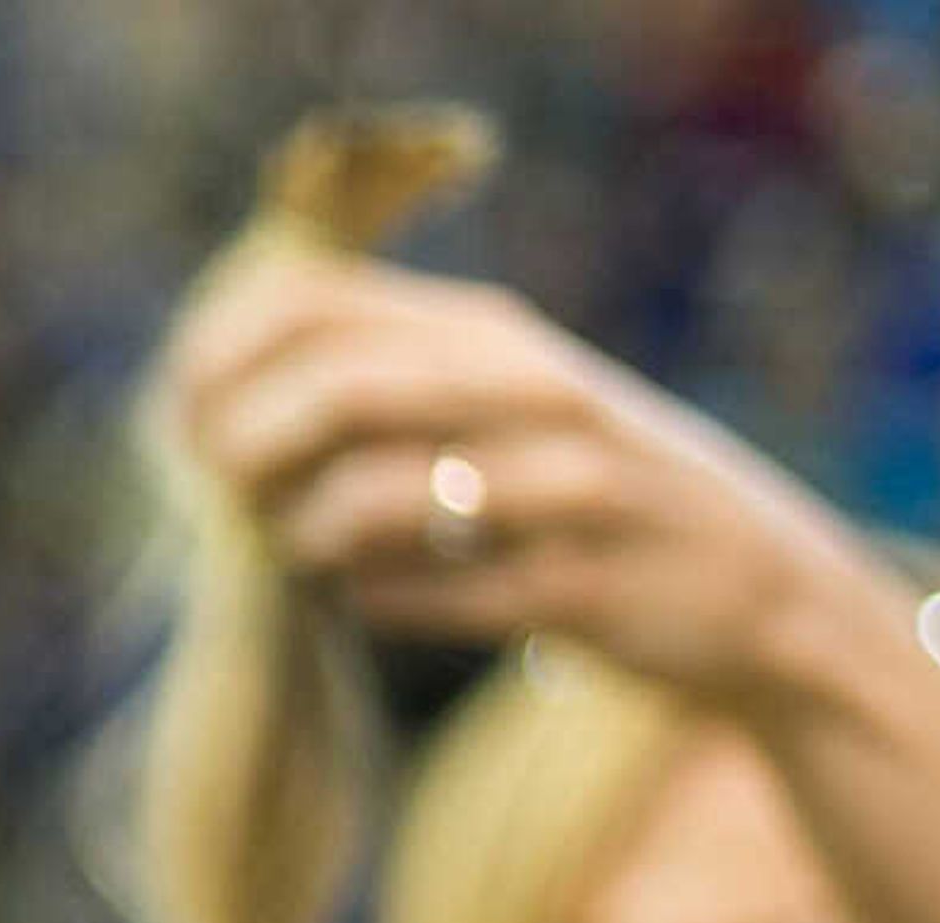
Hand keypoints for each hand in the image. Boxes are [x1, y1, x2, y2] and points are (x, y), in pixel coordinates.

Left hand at [167, 243, 888, 722]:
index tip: (180, 417)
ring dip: (309, 537)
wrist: (759, 586)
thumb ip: (384, 381)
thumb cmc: (588, 496)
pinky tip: (368, 601)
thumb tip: (211, 402)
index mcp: (494, 333)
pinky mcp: (582, 588)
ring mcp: (566, 490)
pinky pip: (436, 595)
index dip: (221, 356)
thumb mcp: (499, 401)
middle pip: (341, 390)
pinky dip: (377, 601)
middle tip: (224, 499)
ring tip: (303, 555)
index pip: (317, 303)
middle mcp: (532, 391)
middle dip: (249, 449)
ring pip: (380, 497)